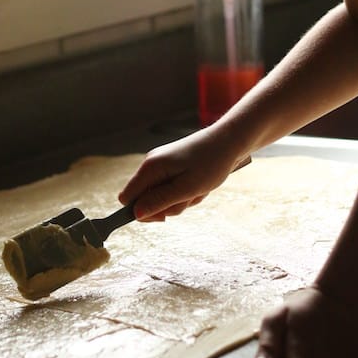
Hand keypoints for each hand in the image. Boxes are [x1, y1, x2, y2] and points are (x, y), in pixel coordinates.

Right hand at [119, 128, 243, 221]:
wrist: (230, 141)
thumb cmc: (211, 163)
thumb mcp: (187, 188)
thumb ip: (160, 201)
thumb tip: (136, 214)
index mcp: (150, 167)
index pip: (127, 198)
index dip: (141, 212)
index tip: (164, 216)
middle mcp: (152, 164)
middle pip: (146, 199)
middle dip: (168, 206)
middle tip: (190, 198)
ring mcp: (162, 164)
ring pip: (162, 196)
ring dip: (182, 199)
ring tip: (199, 189)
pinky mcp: (173, 166)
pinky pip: (173, 188)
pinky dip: (187, 192)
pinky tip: (201, 185)